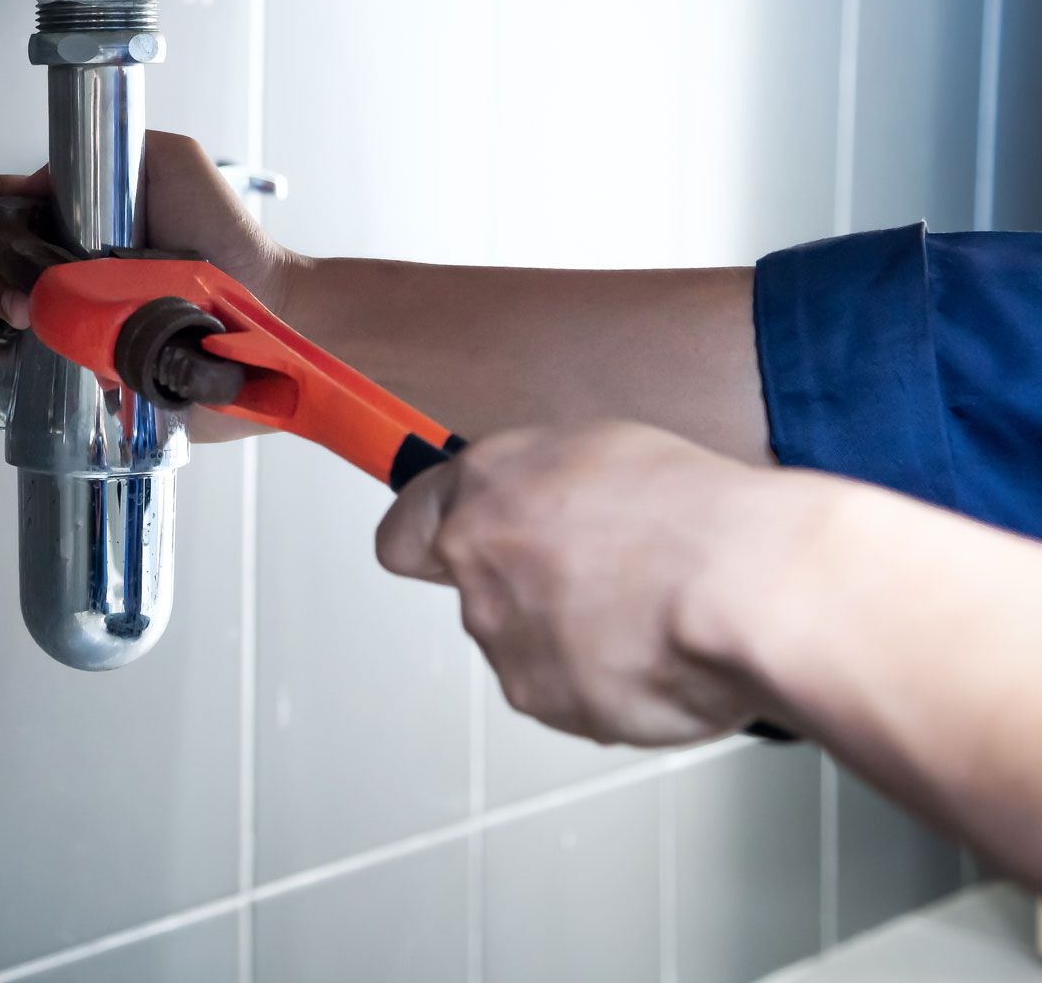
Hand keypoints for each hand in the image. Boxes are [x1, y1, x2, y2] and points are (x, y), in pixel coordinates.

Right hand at [0, 131, 303, 437]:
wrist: (265, 316)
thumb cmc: (228, 238)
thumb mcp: (172, 161)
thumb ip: (114, 147)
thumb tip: (46, 173)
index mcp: (66, 215)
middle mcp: (54, 265)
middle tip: (22, 301)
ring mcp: (60, 317)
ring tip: (20, 326)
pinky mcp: (73, 366)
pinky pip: (12, 368)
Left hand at [376, 421, 825, 746]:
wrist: (746, 587)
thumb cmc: (696, 513)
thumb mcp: (602, 451)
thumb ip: (537, 485)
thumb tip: (530, 507)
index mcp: (483, 490)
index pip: (404, 533)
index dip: (430, 544)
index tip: (446, 553)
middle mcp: (475, 565)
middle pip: (479, 593)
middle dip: (531, 592)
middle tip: (608, 578)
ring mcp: (505, 638)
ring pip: (529, 646)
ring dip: (575, 640)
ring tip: (651, 614)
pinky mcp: (544, 699)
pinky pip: (570, 694)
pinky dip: (609, 682)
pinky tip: (658, 653)